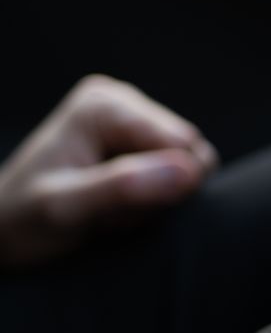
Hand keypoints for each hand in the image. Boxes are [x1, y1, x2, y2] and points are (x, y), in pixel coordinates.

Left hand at [0, 75, 217, 268]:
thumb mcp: (64, 209)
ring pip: (188, 168)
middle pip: (189, 153)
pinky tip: (116, 206)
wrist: (5, 232)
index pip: (180, 143)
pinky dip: (152, 200)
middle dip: (158, 192)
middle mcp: (123, 101)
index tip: (114, 209)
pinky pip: (179, 175)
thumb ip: (122, 188)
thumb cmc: (24, 220)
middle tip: (109, 212)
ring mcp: (134, 120)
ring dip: (155, 200)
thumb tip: (190, 171)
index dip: (164, 186)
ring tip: (109, 210)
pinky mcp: (141, 142)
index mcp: (104, 105)